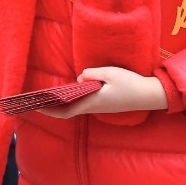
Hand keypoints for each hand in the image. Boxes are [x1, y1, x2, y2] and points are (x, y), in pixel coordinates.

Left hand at [39, 66, 167, 118]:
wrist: (149, 95)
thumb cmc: (131, 84)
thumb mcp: (110, 73)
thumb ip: (91, 74)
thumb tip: (79, 78)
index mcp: (92, 102)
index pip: (65, 111)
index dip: (49, 110)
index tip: (36, 106)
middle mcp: (94, 107)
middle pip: (67, 111)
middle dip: (51, 108)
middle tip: (37, 101)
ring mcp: (99, 107)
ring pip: (75, 107)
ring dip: (61, 104)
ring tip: (48, 97)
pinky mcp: (105, 104)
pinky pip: (83, 104)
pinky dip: (72, 100)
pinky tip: (68, 93)